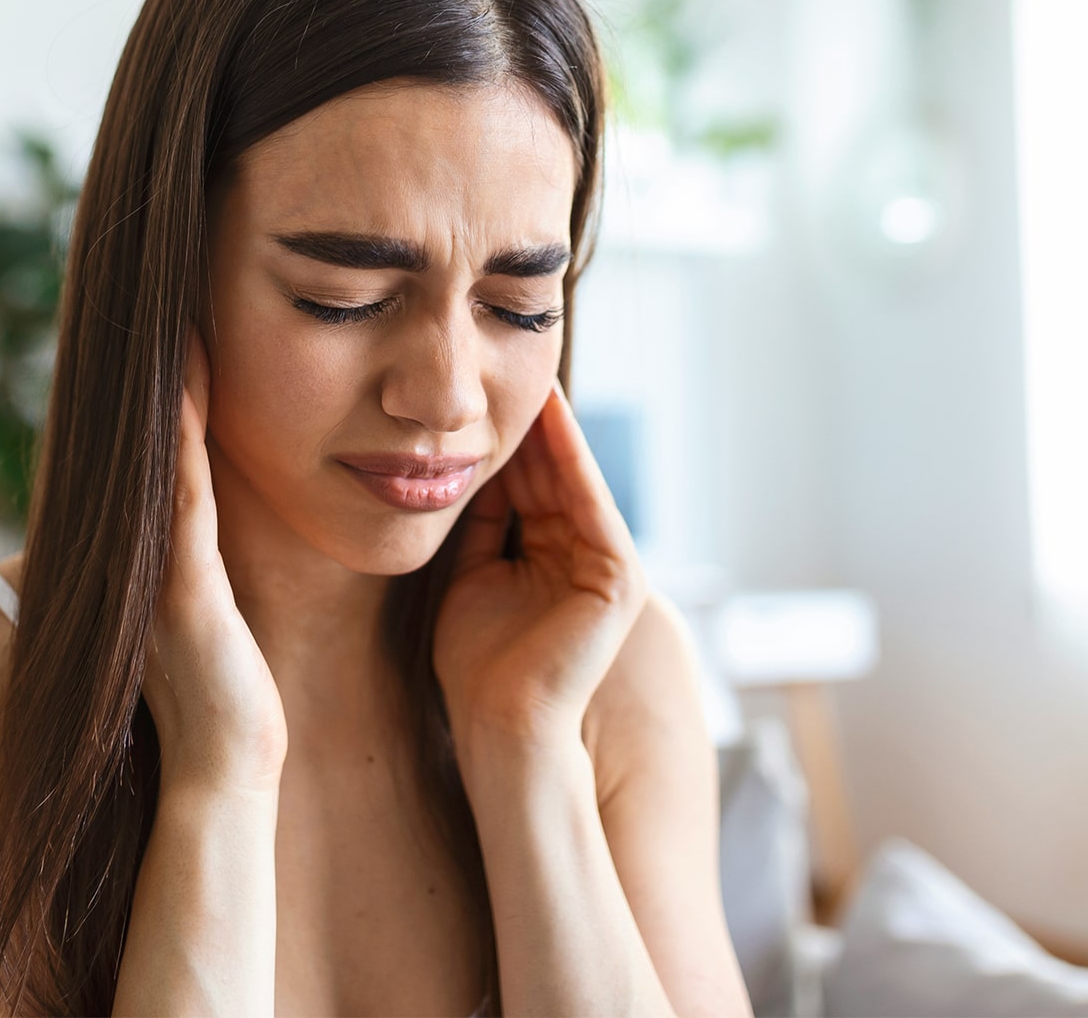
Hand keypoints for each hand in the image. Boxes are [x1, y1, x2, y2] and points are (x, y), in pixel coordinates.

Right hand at [142, 324, 287, 795]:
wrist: (226, 768)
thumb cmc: (233, 694)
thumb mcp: (218, 605)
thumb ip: (208, 550)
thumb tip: (224, 498)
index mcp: (164, 543)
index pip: (167, 442)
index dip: (171, 375)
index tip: (187, 307)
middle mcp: (148, 543)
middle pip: (149, 433)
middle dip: (157, 359)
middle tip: (165, 277)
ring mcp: (156, 562)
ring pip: (160, 450)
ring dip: (166, 376)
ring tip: (174, 301)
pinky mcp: (178, 587)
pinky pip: (182, 494)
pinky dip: (180, 434)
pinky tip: (188, 376)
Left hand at [433, 378, 647, 749]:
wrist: (498, 721)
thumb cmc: (476, 663)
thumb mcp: (468, 577)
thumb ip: (478, 529)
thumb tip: (468, 471)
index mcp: (545, 558)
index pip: (526, 486)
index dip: (505, 441)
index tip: (485, 394)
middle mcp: (577, 556)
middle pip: (549, 476)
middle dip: (529, 424)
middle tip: (511, 365)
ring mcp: (602, 566)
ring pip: (572, 482)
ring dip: (553, 431)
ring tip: (534, 377)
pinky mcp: (618, 577)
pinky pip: (590, 503)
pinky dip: (572, 460)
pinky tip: (553, 419)